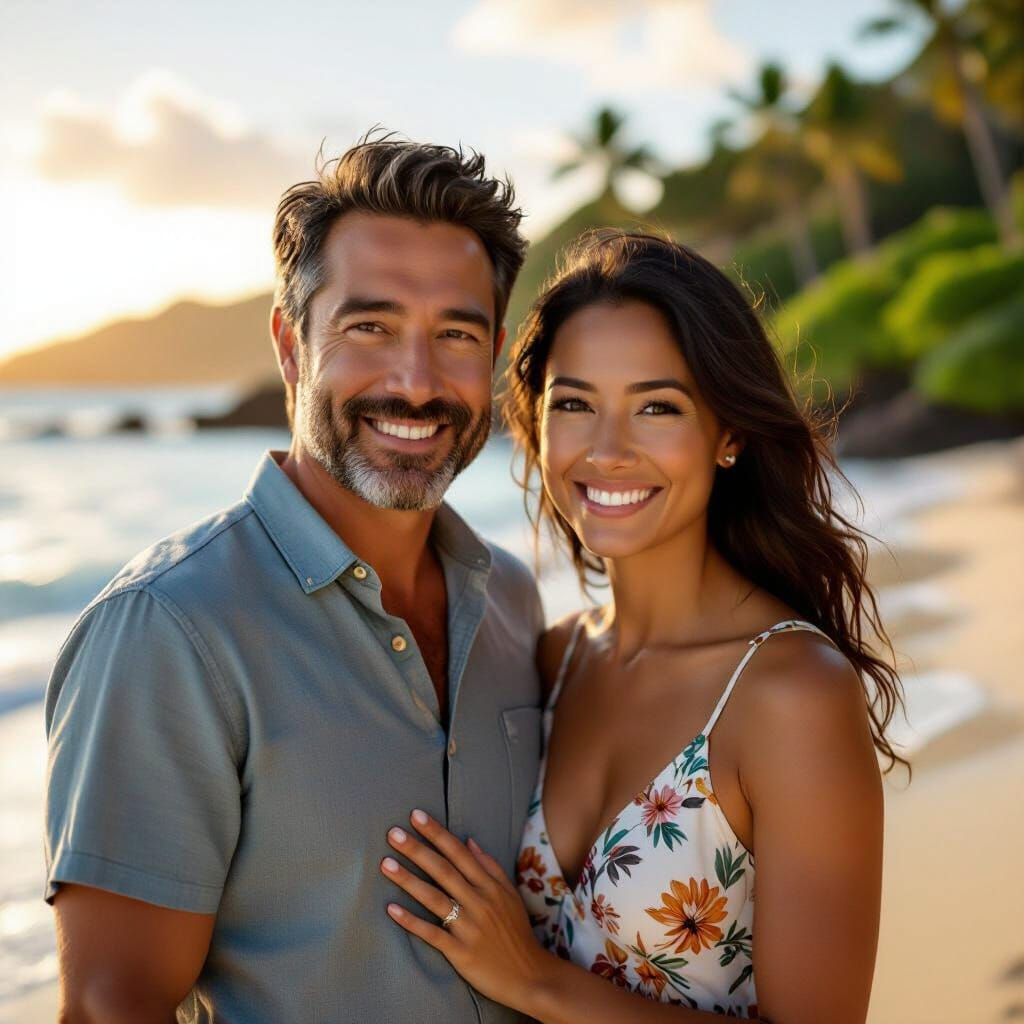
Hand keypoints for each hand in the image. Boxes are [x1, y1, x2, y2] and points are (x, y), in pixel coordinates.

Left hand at [381, 809, 551, 1013]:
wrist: (530, 975)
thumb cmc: (517, 932)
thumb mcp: (510, 894)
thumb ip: (490, 867)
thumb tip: (469, 841)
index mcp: (490, 886)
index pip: (459, 853)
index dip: (437, 833)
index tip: (416, 816)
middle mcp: (479, 902)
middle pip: (443, 870)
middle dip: (417, 849)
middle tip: (392, 833)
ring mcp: (469, 927)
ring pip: (434, 898)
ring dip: (409, 880)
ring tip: (386, 863)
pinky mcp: (460, 952)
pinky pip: (432, 934)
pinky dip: (411, 922)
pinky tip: (391, 909)